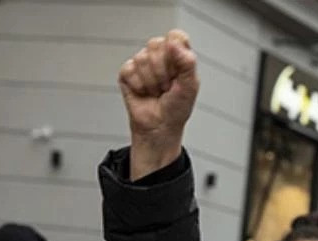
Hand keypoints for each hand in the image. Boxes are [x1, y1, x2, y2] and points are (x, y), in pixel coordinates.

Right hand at [118, 29, 198, 178]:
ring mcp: (142, 62)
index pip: (175, 36)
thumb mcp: (190, 87)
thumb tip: (174, 43)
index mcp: (178, 54)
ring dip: (152, 82)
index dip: (175, 51)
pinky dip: (139, 86)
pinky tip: (144, 93)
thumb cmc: (177, 108)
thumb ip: (187, 63)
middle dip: (163, 71)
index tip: (178, 70)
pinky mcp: (127, 72)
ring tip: (157, 91)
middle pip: (156, 44)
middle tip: (167, 87)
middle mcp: (160, 55)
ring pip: (142, 58)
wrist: (159, 127)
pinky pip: (129, 70)